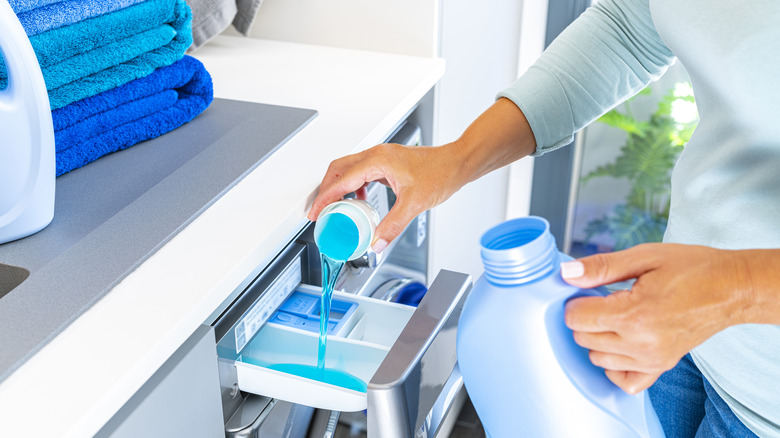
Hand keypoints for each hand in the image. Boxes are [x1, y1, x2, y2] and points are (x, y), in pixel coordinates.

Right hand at [307, 142, 466, 251]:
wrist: (457, 163)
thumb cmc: (440, 173)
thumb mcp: (413, 204)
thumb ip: (392, 225)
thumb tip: (376, 242)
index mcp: (377, 161)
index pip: (341, 180)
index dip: (325, 198)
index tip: (316, 212)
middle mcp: (376, 155)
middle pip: (337, 170)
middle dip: (325, 190)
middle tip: (319, 210)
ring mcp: (381, 158)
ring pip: (348, 169)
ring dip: (338, 187)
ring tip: (335, 207)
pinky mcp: (387, 163)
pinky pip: (361, 172)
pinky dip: (354, 186)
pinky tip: (360, 199)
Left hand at [561, 243, 753, 393]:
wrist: (731, 288)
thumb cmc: (691, 268)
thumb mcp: (644, 257)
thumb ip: (601, 267)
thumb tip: (567, 274)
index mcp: (634, 314)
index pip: (576, 319)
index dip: (576, 301)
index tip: (589, 291)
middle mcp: (642, 343)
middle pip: (584, 338)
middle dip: (586, 317)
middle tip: (605, 300)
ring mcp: (653, 359)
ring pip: (598, 358)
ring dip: (598, 338)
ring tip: (616, 317)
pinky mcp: (662, 366)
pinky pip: (625, 380)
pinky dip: (615, 365)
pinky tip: (620, 343)